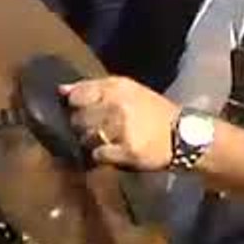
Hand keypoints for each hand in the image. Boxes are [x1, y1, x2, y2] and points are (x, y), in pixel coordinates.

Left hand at [61, 76, 180, 170]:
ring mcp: (121, 128)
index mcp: (116, 87)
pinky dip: (101, 156)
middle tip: (97, 130)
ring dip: (91, 142)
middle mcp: (117, 105)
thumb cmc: (151, 111)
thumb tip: (61, 90)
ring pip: (86, 138)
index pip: (78, 95)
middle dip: (83, 126)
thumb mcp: (127, 91)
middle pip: (78, 119)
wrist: (182, 135)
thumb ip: (93, 88)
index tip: (82, 111)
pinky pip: (98, 155)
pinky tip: (113, 152)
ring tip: (107, 141)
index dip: (75, 106)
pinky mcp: (126, 150)